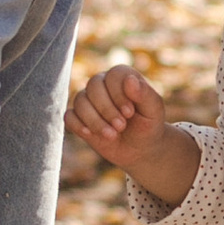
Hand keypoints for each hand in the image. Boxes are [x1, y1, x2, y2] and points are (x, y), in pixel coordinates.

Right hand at [67, 61, 197, 204]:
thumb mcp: (154, 111)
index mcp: (122, 77)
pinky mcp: (79, 118)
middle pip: (93, 86)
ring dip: (95, 121)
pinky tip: (91, 135)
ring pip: (80, 101)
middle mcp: (103, 84)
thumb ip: (146, 94)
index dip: (118, 94)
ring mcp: (89, 101)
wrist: (141, 148)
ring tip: (112, 135)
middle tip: (121, 127)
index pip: (112, 76)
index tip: (130, 113)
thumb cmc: (149, 125)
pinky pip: (69, 116)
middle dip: (106, 110)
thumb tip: (129, 79)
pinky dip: (78, 125)